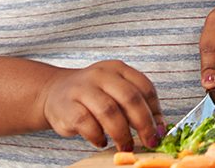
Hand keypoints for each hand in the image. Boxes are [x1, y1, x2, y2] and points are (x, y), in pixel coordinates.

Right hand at [39, 60, 164, 151]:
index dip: (155, 111)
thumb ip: (136, 105)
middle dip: (143, 124)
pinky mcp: (67, 107)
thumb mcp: (115, 92)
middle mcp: (101, 75)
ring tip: (125, 146)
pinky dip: (98, 137)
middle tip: (149, 141)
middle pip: (130, 98)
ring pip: (109, 111)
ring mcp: (82, 89)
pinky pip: (87, 124)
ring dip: (122, 133)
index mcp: (118, 69)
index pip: (145, 87)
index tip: (159, 130)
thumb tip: (159, 129)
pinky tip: (102, 141)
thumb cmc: (93, 96)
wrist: (54, 92)